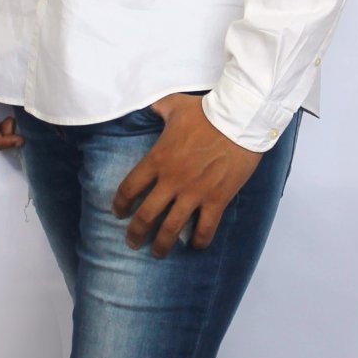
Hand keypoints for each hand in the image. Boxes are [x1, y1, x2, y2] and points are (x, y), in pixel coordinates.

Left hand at [112, 93, 261, 256]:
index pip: (129, 187)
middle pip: (146, 215)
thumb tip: (148, 104)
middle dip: (136, 233)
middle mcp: (172, 181)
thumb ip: (158, 107)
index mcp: (157, 159)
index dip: (120, 203)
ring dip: (162, 244)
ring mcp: (194, 193)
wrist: (239, 120)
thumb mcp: (174, 105)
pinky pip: (205, 228)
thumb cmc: (206, 111)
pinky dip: (199, 241)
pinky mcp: (216, 199)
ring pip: (171, 228)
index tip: (118, 212)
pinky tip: (196, 246)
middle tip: (133, 242)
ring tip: (158, 253)